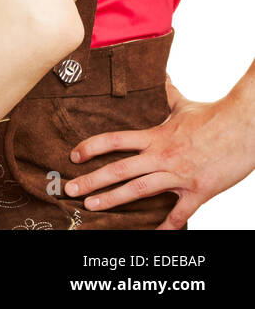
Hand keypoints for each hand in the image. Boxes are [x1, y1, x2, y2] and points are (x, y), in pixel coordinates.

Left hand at [64, 76, 254, 228]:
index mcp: (155, 136)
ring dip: (113, 200)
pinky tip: (155, 234)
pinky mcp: (199, 190)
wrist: (245, 126)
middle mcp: (162, 155)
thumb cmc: (215, 115)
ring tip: (92, 207)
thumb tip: (159, 73)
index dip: (90, 147)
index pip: (114, 141)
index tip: (73, 155)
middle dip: (91, 181)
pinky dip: (168, 225)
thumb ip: (166, 93)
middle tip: (70, 190)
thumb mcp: (184, 104)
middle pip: (118, 169)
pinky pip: (181, 213)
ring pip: (139, 190)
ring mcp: (179, 174)